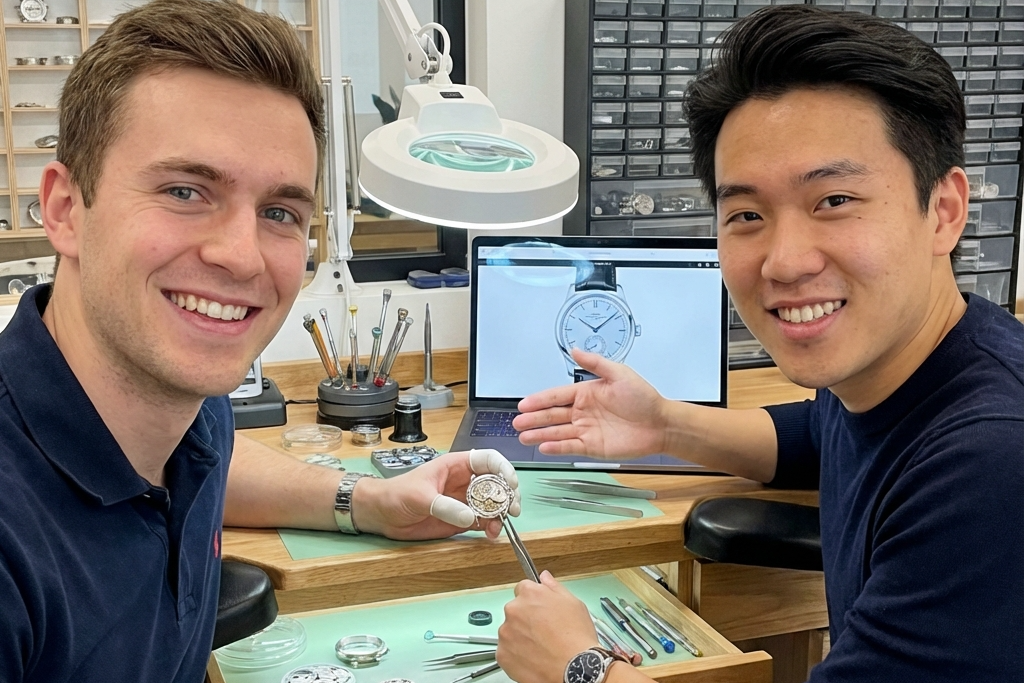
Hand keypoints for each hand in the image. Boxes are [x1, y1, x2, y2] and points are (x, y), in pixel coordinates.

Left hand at [351, 449, 520, 540]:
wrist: (382, 515)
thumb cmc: (396, 494)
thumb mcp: (419, 497)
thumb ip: (445, 506)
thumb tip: (471, 516)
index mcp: (456, 466)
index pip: (488, 460)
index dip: (503, 468)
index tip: (510, 483)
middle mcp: (466, 482)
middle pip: (497, 483)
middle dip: (508, 495)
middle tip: (511, 509)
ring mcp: (465, 501)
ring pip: (494, 504)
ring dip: (502, 514)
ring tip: (499, 526)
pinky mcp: (463, 520)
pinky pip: (484, 522)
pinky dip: (491, 528)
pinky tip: (491, 534)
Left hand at [497, 571, 598, 682]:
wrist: (574, 668)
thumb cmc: (576, 638)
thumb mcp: (573, 603)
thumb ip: (554, 587)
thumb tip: (545, 577)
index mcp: (530, 594)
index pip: (523, 589)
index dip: (533, 600)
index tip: (539, 610)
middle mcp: (514, 610)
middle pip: (515, 610)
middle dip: (525, 619)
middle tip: (543, 631)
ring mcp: (506, 633)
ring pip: (510, 631)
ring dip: (520, 637)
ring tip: (540, 647)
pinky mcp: (502, 654)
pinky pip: (506, 651)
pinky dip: (516, 655)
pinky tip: (533, 658)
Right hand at [513, 348, 667, 458]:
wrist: (660, 424)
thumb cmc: (644, 399)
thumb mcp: (619, 373)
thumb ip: (595, 363)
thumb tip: (575, 350)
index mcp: (587, 393)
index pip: (556, 396)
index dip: (539, 400)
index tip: (523, 403)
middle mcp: (584, 412)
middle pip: (552, 415)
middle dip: (534, 419)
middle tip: (517, 421)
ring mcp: (587, 430)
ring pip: (557, 432)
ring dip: (540, 434)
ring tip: (523, 436)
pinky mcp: (593, 447)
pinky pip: (570, 446)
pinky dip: (556, 447)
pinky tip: (543, 447)